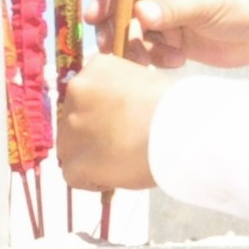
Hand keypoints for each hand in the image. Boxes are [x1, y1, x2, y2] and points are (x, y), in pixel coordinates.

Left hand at [56, 54, 173, 191]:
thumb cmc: (176, 107)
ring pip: (72, 148)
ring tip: (124, 162)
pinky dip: (94, 180)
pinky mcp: (73, 160)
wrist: (178, 131)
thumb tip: (121, 116)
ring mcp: (70, 127)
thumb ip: (124, 96)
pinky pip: (75, 176)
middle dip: (95, 134)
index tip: (124, 125)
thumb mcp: (147, 84)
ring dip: (93, 157)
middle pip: (76, 120)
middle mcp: (76, 91)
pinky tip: (118, 176)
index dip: (104, 114)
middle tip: (125, 145)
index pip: (88, 95)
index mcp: (96, 68)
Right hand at [84, 0, 248, 71]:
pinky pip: (149, 48)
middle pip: (122, 5)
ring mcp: (165, 11)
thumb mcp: (206, 1)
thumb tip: (138, 14)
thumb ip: (170, 9)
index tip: (95, 17)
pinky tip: (177, 61)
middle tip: (117, 49)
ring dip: (139, 47)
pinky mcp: (173, 35)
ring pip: (132, 30)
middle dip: (118, 28)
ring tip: (159, 59)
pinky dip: (156, 57)